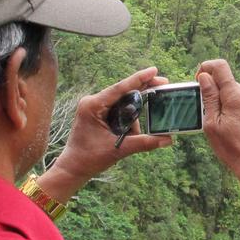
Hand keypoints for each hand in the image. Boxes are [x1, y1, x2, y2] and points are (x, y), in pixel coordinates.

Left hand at [39, 67, 171, 201]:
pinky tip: (129, 131)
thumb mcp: (119, 150)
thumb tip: (167, 139)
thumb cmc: (89, 159)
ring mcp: (94, 107)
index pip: (120, 88)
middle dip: (143, 90)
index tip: (154, 70)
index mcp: (93, 106)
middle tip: (163, 84)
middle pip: (123, 92)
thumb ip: (143, 143)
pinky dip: (127, 118)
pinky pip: (118, 110)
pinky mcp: (97, 114)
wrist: (73, 168)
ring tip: (129, 136)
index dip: (139, 79)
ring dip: (133, 115)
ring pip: (122, 102)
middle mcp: (93, 102)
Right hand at [196, 59, 239, 179]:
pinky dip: (232, 108)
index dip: (206, 68)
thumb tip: (204, 77)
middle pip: (226, 81)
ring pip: (233, 92)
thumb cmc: (233, 149)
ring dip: (222, 101)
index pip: (220, 66)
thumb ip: (209, 97)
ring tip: (219, 124)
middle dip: (213, 90)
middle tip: (205, 111)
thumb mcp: (212, 124)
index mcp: (236, 96)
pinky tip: (230, 127)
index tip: (198, 82)